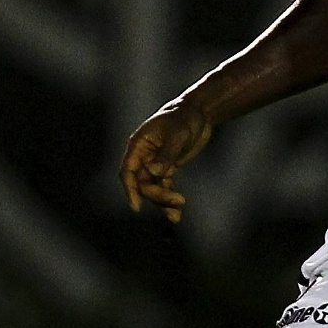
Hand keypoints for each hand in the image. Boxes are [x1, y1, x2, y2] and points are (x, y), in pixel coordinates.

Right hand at [120, 100, 214, 222]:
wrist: (198, 113)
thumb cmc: (184, 118)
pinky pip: (165, 186)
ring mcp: (155, 162)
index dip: (130, 189)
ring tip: (176, 214)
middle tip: (177, 201)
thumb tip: (154, 173)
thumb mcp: (177, 135)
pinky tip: (176, 214)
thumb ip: (166, 154)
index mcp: (139, 145)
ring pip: (153, 188)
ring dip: (163, 201)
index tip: (136, 206)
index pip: (128, 171)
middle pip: (143, 183)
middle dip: (157, 195)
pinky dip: (170, 198)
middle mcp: (144, 156)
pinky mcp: (168, 167)